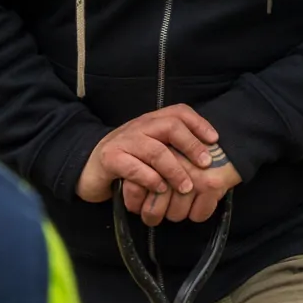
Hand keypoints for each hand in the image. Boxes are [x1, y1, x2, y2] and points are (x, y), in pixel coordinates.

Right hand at [78, 105, 232, 224]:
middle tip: (205, 164)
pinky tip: (160, 190)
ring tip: (186, 187)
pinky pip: (135, 168)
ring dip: (175, 170)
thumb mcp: (151, 149)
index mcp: (151, 121)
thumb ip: (172, 149)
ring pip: (155, 150)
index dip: (199, 124)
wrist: (88, 166)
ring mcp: (123, 141)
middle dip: (191, 146)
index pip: (179, 112)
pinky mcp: (110, 159)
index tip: (214, 141)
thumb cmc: (128, 160)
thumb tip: (208, 158)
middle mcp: (139, 126)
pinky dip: (151, 180)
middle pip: (170, 126)